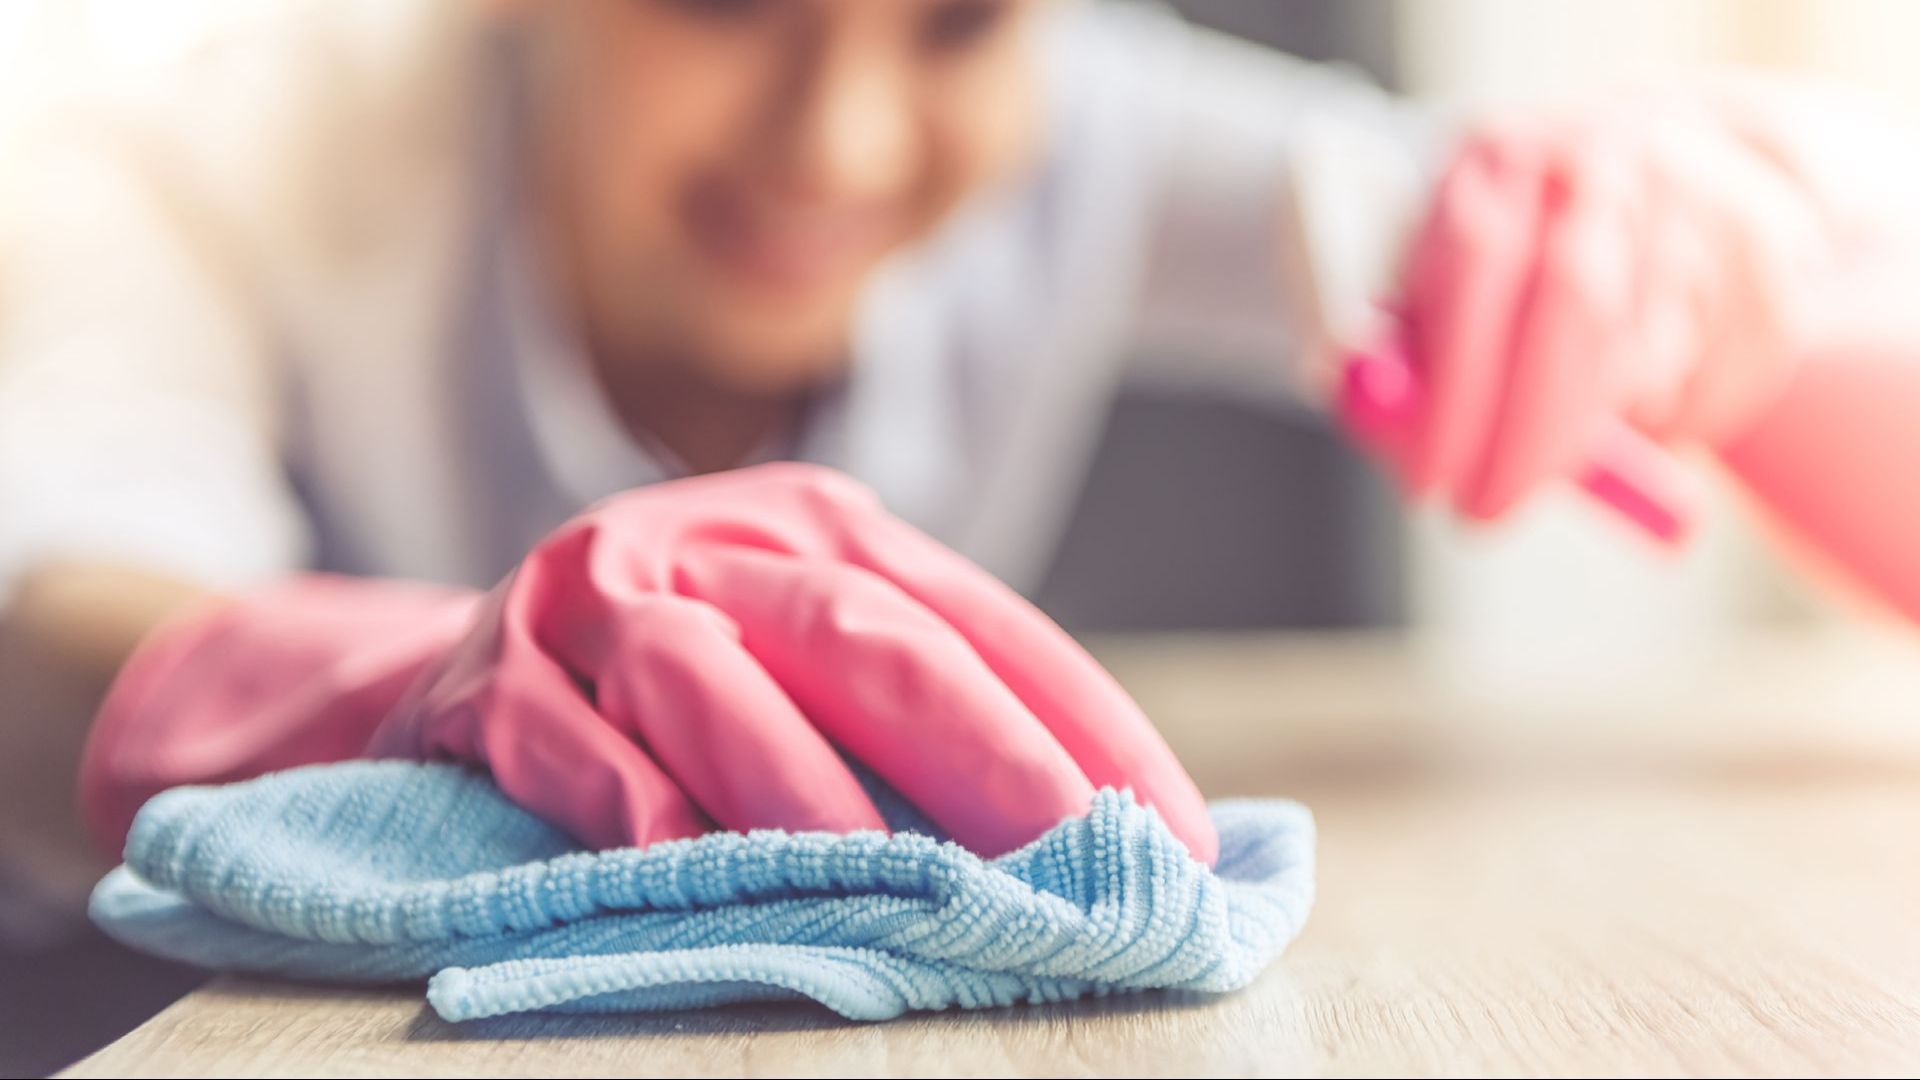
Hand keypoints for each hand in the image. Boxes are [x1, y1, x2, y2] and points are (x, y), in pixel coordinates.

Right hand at [83, 463, 1216, 862]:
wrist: (464, 667)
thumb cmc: (680, 685)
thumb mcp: (802, 658)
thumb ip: (918, 724)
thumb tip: (1105, 840)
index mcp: (825, 530)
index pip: (981, 623)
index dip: (1088, 726)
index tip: (1178, 839)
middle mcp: (718, 539)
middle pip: (863, 635)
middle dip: (983, 752)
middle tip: (1074, 860)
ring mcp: (593, 595)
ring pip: (704, 675)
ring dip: (798, 784)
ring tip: (885, 884)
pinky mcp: (485, 675)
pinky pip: (557, 738)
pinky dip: (615, 798)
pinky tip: (669, 860)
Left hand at [1380, 76, 1918, 520]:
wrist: (1660, 157)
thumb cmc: (1509, 251)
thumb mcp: (1434, 279)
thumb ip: (1403, 354)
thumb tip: (1393, 433)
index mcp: (1502, 156)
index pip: (1479, 265)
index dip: (1454, 387)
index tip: (1431, 480)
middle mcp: (1605, 161)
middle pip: (1577, 306)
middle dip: (1529, 434)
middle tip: (1485, 513)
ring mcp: (1695, 196)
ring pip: (1648, 358)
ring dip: (1594, 425)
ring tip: (1561, 424)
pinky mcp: (1766, 251)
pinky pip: (1712, 379)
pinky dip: (1665, 420)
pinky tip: (1638, 392)